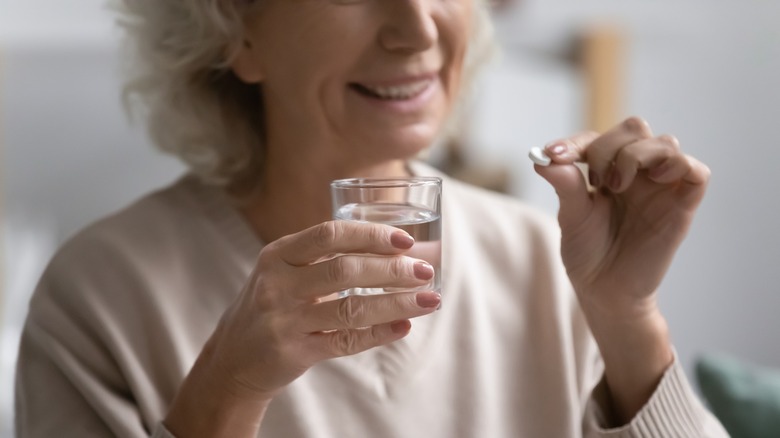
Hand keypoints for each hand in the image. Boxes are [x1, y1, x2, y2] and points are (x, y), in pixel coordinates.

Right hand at [165, 221, 438, 436]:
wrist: (232, 358)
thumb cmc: (271, 305)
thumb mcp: (283, 271)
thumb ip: (324, 257)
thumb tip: (394, 249)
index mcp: (279, 255)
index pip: (330, 234)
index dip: (371, 234)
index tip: (405, 240)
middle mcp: (278, 284)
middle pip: (344, 270)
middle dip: (392, 269)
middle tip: (424, 271)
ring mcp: (284, 320)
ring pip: (351, 308)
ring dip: (396, 303)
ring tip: (429, 299)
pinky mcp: (293, 351)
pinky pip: (345, 341)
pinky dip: (378, 334)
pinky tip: (404, 327)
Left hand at [534, 116, 709, 421]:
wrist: (605, 291)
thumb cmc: (588, 253)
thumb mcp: (571, 216)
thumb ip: (564, 185)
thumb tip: (543, 159)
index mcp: (607, 169)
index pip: (597, 137)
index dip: (575, 143)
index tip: (552, 155)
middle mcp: (636, 172)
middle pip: (634, 128)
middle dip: (608, 147)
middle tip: (595, 180)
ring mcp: (661, 186)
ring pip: (665, 142)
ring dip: (637, 155)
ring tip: (616, 186)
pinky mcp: (682, 205)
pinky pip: (696, 172)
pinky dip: (678, 165)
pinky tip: (654, 179)